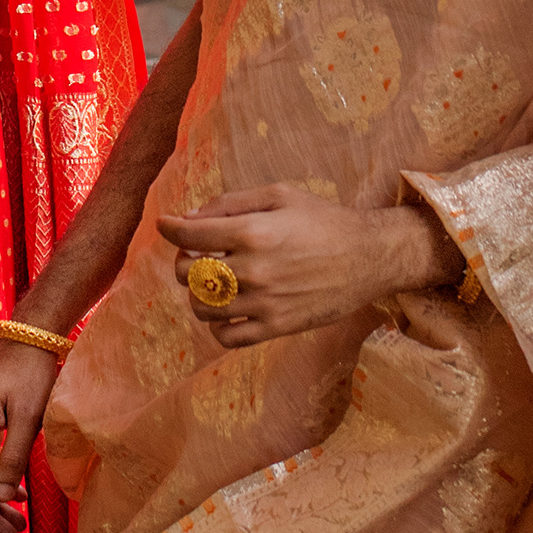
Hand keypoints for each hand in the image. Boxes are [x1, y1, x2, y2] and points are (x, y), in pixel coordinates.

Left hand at [157, 186, 459, 350]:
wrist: (367, 257)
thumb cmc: (322, 220)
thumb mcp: (278, 195)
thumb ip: (230, 203)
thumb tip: (189, 218)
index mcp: (252, 232)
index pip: (191, 235)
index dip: (171, 228)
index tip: (165, 225)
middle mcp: (254, 270)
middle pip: (189, 275)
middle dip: (184, 262)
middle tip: (197, 254)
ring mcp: (264, 303)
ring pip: (203, 308)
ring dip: (198, 293)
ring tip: (213, 282)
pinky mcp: (276, 328)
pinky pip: (227, 337)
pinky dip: (216, 326)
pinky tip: (226, 310)